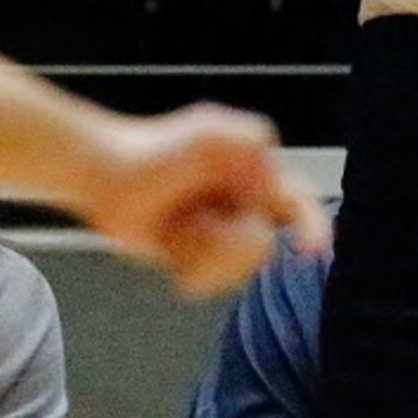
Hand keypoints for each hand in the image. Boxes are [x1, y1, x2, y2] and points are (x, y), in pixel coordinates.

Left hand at [81, 105, 328, 296]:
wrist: (105, 177)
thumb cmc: (151, 152)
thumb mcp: (207, 136)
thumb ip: (248, 139)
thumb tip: (273, 166)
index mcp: (254, 173)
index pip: (298, 202)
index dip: (312, 227)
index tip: (311, 251)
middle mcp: (242, 204)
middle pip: (262, 248)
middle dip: (228, 244)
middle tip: (196, 224)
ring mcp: (220, 232)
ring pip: (235, 270)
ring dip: (203, 256)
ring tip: (177, 233)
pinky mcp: (198, 256)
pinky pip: (209, 281)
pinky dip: (188, 270)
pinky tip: (168, 247)